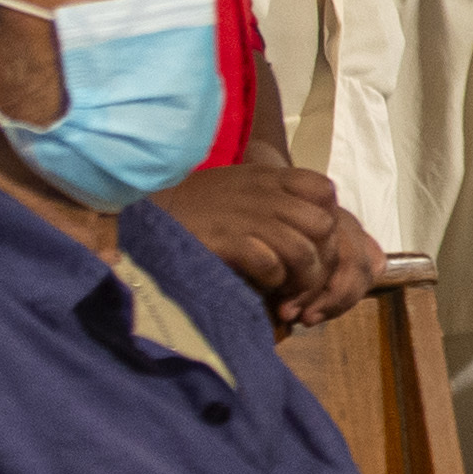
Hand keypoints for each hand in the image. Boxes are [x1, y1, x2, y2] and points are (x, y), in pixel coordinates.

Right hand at [160, 161, 372, 329]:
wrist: (145, 211)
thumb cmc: (193, 205)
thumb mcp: (238, 186)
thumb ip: (273, 196)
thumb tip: (307, 227)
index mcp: (269, 177)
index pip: (324, 190)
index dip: (327, 220)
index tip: (316, 245)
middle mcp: (265, 194)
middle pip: (323, 226)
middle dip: (323, 260)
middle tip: (306, 283)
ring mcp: (247, 217)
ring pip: (304, 251)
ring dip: (302, 280)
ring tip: (288, 296)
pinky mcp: (228, 241)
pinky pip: (272, 265)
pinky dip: (274, 282)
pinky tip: (263, 289)